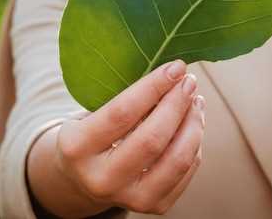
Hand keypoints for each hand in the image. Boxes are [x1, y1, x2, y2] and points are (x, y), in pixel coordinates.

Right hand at [56, 59, 205, 214]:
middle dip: (177, 104)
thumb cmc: (91, 132)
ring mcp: (128, 199)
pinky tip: (192, 122)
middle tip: (189, 81)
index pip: (122, 112)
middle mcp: (100, 179)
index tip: (175, 67)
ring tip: (195, 100)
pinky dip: (194, 142)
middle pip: (152, 139)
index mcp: (76, 148)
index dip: (154, 86)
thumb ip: (127, 96)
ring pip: (176, 159)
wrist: (81, 179)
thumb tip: (175, 73)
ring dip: (193, 123)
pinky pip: (186, 171)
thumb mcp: (91, 112)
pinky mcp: (153, 207)